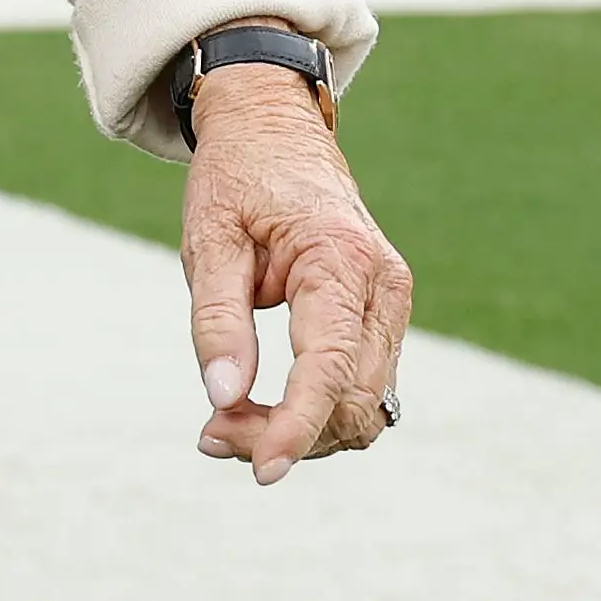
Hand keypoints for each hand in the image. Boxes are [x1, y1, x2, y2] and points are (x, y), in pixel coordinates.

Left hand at [180, 65, 411, 485]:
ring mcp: (391, 304)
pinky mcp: (382, 317)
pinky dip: (316, 411)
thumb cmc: (237, 177)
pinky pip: (360, 387)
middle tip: (208, 434)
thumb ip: (217, 320)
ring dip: (303, 433)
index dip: (297, 428)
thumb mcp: (208, 239)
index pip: (330, 369)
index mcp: (341, 261)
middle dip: (286, 435)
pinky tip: (258, 408)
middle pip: (353, 403)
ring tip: (223, 424)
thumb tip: (221, 398)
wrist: (275, 128)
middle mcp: (383, 287)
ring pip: (364, 408)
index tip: (259, 471)